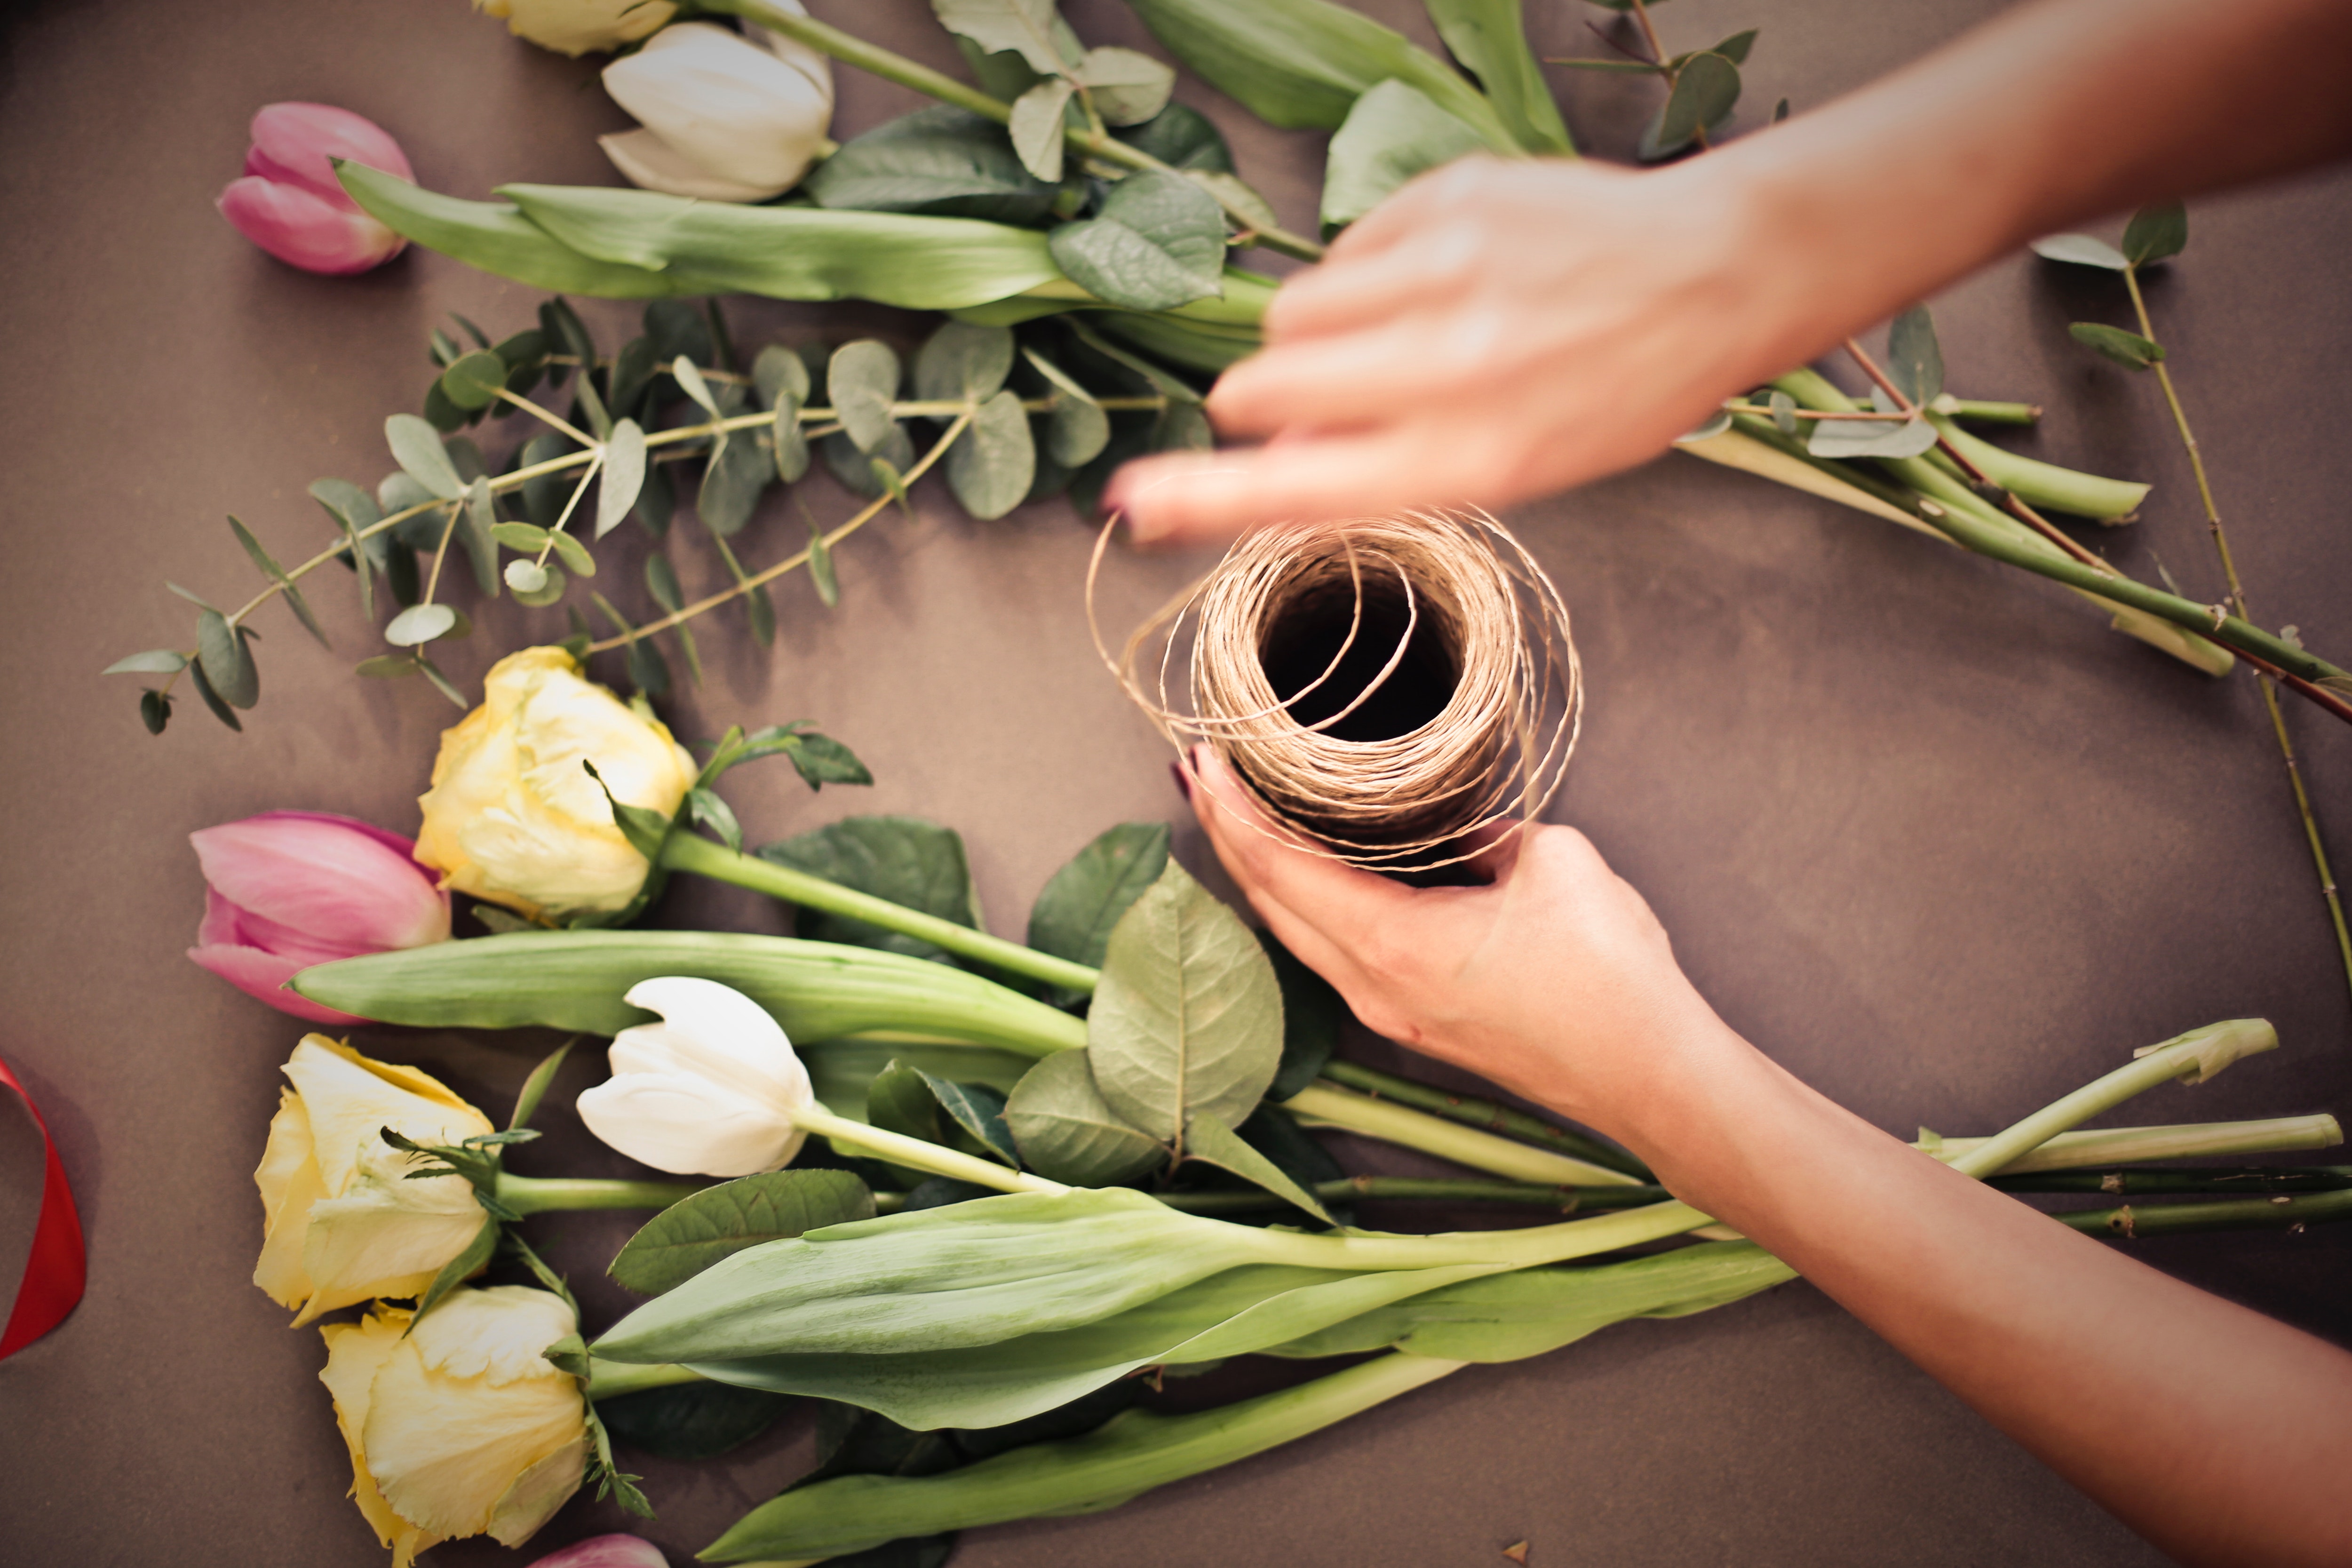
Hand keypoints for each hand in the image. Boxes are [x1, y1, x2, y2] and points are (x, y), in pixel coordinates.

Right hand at [1111, 154, 1816, 546]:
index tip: (1132, 499)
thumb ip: (1387, 468)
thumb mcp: (1514, 466)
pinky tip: (1441, 279)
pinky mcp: (1443, 199)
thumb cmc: (1614, 386)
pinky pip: (1345, 249)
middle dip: (1268, 400)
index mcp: (1466, 455)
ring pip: (1292, 313)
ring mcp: (1442, 273)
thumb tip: (1272, 463)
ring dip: (1317, 335)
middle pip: (1262, 384)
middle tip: (1325, 401)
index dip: (1199, 498)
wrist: (1713, 273)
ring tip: (1396, 336)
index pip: (1295, 488)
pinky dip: (1370, 273)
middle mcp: (1446, 365)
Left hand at [1183, 746, 1739, 1141]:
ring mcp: (1391, 1013)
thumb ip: (1490, 830)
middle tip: (1201, 773)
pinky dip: (1304, 905)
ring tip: (1238, 814)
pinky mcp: (1416, 1023)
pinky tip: (1307, 874)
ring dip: (1262, 872)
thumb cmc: (1610, 978)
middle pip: (1270, 901)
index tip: (1200, 761)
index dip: (1231, 810)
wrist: (1652, 1077)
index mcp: (1394, 943)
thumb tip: (1461, 826)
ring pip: (1296, 933)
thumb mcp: (1554, 862)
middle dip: (1227, 834)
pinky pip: (1334, 954)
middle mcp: (1374, 986)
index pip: (1279, 867)